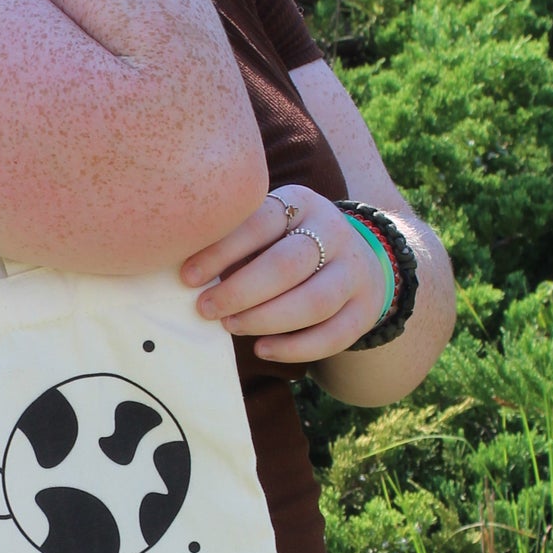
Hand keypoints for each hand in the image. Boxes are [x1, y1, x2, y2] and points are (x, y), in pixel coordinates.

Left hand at [181, 184, 392, 360]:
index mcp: (302, 203)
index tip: (188, 277)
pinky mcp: (364, 309)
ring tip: (230, 326)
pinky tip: (262, 349)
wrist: (356, 261)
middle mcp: (334, 232)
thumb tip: (188, 274)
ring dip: (265, 319)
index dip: (223, 250)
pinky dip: (294, 348)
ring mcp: (354, 272)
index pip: (262, 221)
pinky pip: (333, 335)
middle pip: (288, 264)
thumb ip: (235, 242)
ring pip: (314, 302)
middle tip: (206, 308)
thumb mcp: (267, 229)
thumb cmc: (288, 245)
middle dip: (241, 291)